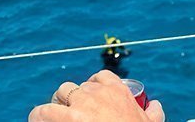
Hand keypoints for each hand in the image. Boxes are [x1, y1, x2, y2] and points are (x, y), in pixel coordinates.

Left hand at [29, 70, 164, 121]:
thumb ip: (154, 113)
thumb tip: (156, 105)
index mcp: (118, 92)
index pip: (101, 77)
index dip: (94, 86)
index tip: (91, 99)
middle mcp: (97, 94)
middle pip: (77, 87)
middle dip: (72, 99)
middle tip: (70, 115)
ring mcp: (79, 105)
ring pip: (60, 93)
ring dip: (56, 105)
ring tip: (53, 119)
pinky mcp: (63, 118)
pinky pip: (41, 111)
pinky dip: (38, 117)